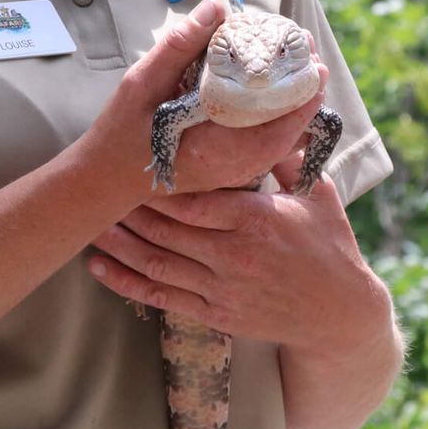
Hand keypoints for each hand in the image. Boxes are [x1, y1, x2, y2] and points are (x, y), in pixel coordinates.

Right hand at [78, 0, 331, 206]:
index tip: (312, 57)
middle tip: (307, 50)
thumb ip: (181, 46)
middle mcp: (234, 166)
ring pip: (282, 138)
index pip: (278, 122)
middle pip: (289, 130)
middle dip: (303, 89)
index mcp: (217, 149)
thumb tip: (218, 7)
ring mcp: (234, 171)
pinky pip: (267, 143)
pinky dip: (277, 117)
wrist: (106, 178)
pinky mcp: (230, 168)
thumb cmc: (120, 133)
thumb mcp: (142, 83)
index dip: (302, 90)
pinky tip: (276, 90)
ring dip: (293, 103)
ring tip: (298, 64)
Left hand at [87, 169, 388, 354]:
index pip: (193, 199)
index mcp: (255, 219)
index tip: (131, 165)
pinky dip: (126, 283)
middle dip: (128, 209)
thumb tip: (276, 111)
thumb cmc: (331, 247)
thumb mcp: (319, 194)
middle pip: (166, 230)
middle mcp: (233, 255)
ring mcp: (222, 289)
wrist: (340, 317)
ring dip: (119, 244)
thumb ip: (290, 156)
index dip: (156, 185)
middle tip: (96, 188)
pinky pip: (162, 297)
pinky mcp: (216, 314)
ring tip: (87, 223)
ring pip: (156, 263)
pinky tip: (99, 268)